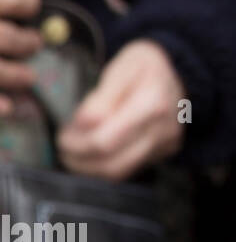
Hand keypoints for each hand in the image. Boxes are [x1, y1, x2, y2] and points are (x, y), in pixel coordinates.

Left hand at [58, 39, 185, 180]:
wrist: (178, 73)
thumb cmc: (143, 68)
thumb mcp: (122, 68)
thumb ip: (101, 99)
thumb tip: (82, 123)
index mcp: (152, 103)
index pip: (105, 140)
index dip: (77, 143)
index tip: (64, 134)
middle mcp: (162, 130)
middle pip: (111, 163)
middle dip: (79, 159)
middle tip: (64, 146)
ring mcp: (164, 145)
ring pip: (117, 173)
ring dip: (87, 168)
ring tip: (72, 152)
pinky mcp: (161, 154)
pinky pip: (126, 171)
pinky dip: (101, 166)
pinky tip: (90, 154)